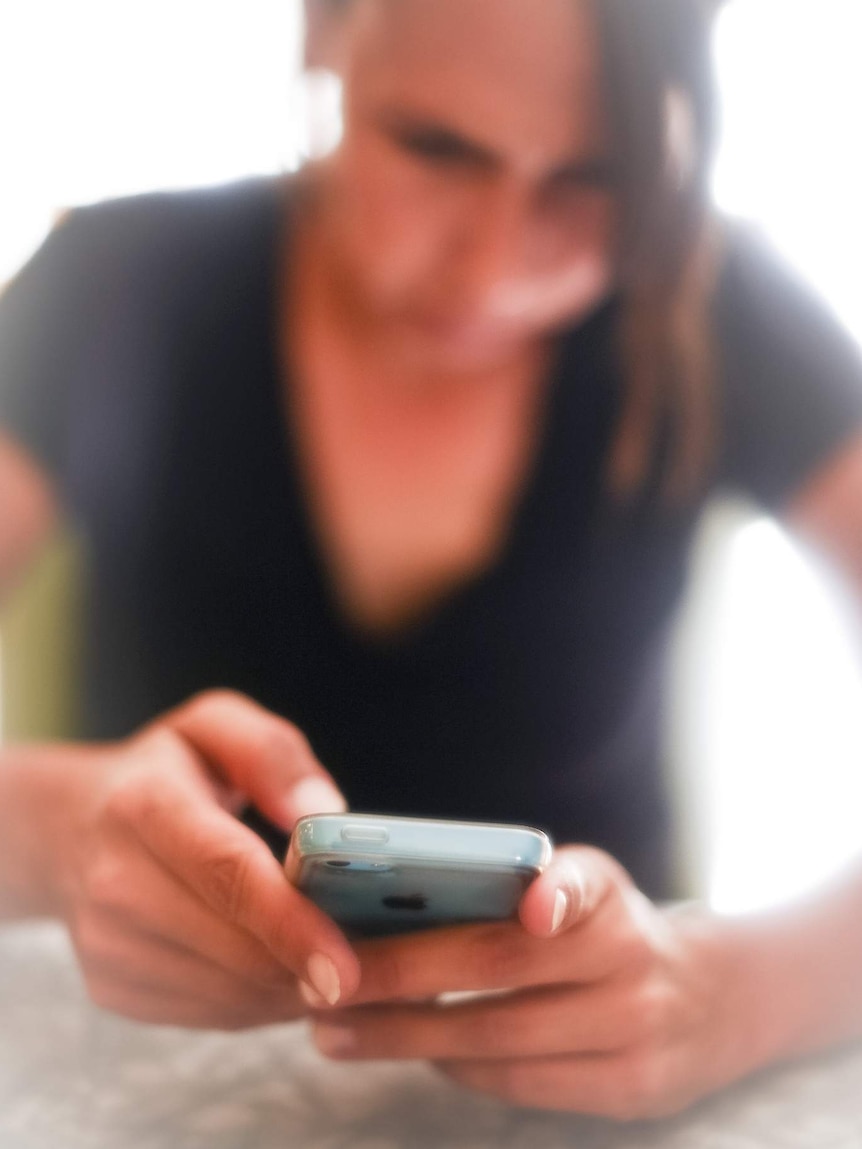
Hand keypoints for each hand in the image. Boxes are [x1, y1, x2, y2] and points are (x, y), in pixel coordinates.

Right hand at [47, 690, 360, 1028]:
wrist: (70, 826)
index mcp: (145, 805)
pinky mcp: (113, 986)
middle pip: (234, 947)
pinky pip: (210, 1014)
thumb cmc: (167, 770)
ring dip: (293, 987)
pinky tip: (287, 969)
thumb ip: (272, 754)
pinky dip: (261, 1001)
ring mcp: (107, 944)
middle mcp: (115, 881)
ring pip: (228, 993)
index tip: (347, 964)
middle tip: (377, 959)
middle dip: (312, 964)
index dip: (290, 923)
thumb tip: (325, 813)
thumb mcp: (215, 726)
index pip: (226, 873)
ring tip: (338, 956)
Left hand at [308, 847, 760, 1118]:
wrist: (716, 1001)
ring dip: (406, 1037)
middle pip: (501, 971)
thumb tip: (403, 905)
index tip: (531, 904)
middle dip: (402, 978)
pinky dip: (457, 1067)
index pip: (583, 886)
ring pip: (498, 1041)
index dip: (556, 892)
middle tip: (327, 982)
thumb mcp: (590, 888)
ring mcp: (636, 1034)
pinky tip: (412, 1052)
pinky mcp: (630, 1091)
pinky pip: (520, 1085)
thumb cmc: (614, 930)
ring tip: (337, 1031)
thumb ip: (521, 885)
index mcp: (611, 897)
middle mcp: (631, 961)